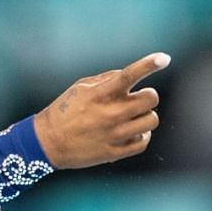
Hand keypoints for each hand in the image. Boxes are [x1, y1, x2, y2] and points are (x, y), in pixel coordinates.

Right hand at [33, 53, 167, 168]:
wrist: (48, 142)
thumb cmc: (65, 110)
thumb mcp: (81, 87)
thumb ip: (107, 79)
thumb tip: (130, 76)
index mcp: (100, 94)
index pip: (129, 75)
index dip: (148, 64)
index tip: (163, 58)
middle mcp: (110, 113)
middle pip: (151, 98)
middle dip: (147, 95)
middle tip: (137, 99)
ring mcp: (114, 134)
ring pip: (152, 120)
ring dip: (146, 116)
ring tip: (133, 117)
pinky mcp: (115, 152)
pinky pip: (144, 142)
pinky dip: (141, 135)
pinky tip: (131, 132)